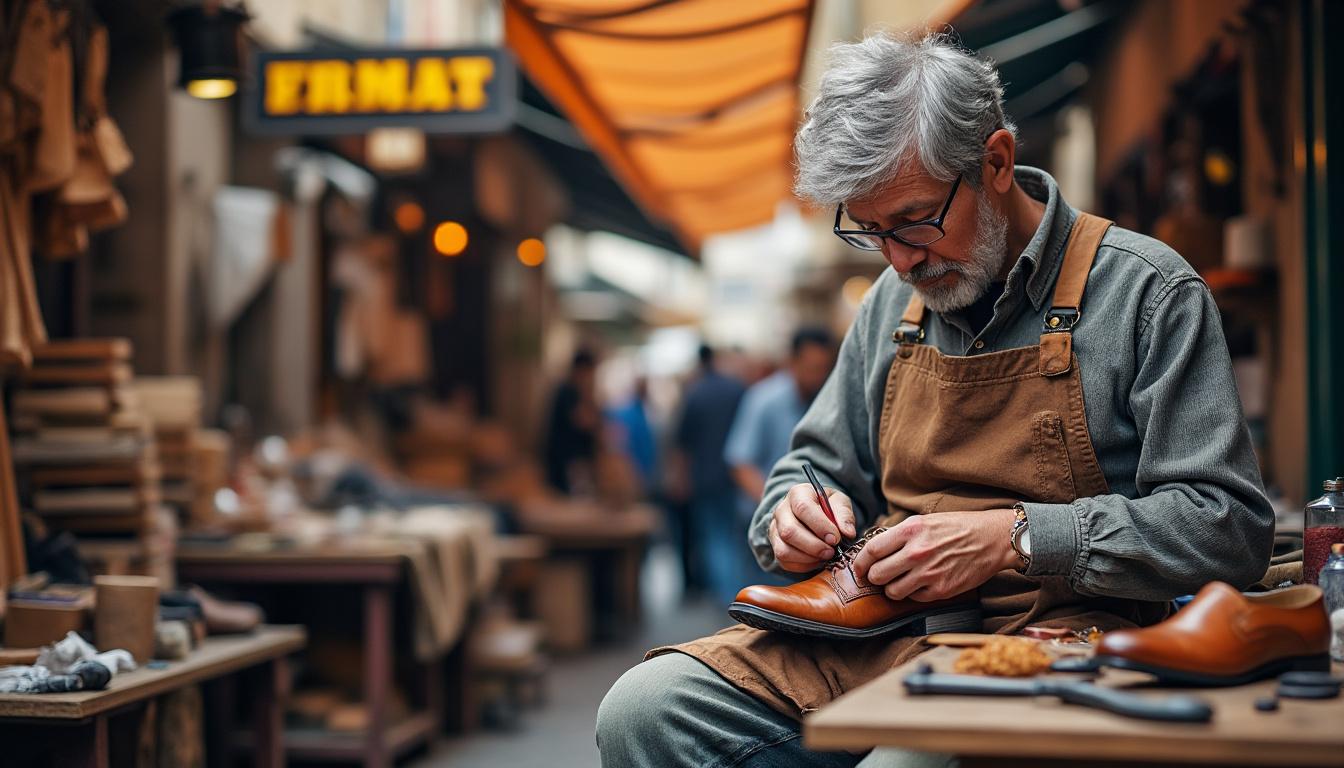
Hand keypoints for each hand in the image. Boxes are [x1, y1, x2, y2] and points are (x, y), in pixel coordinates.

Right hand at [768, 484, 856, 572]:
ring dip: (807, 558)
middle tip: (831, 552)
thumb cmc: (828, 507)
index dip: (820, 526)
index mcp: (798, 493)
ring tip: (825, 556)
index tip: (835, 538)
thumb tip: (848, 533)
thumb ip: (844, 515)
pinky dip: (803, 565)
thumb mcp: (839, 502)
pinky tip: (817, 560)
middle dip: (813, 546)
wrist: (815, 515)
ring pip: (783, 550)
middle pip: (789, 531)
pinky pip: (784, 562)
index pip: (802, 508)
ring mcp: (775, 530)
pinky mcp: (775, 547)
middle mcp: (781, 510)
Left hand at [852, 509, 1017, 600]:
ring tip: (900, 581)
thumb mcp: (924, 521)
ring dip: (892, 589)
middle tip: (879, 576)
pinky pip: (914, 599)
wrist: (991, 539)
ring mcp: (929, 573)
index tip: (859, 567)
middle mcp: (916, 552)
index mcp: (910, 531)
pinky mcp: (941, 590)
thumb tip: (874, 549)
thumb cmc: (957, 527)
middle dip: (874, 578)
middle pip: (877, 575)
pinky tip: (920, 584)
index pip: (871, 551)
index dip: (860, 562)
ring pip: (892, 592)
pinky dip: (913, 594)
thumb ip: (898, 535)